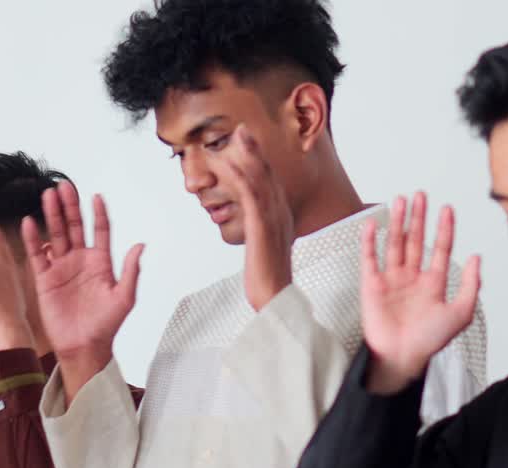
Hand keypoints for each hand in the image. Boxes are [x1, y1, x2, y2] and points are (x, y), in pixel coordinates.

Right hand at [23, 182, 143, 370]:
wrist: (84, 347)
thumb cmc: (106, 326)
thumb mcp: (124, 298)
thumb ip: (131, 271)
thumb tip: (140, 245)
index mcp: (101, 263)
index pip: (101, 231)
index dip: (99, 214)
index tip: (97, 196)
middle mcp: (81, 261)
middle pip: (75, 227)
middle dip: (70, 206)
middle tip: (64, 186)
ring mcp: (62, 268)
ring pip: (56, 235)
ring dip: (53, 216)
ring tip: (48, 196)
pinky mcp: (45, 279)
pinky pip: (37, 254)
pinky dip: (33, 239)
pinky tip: (30, 222)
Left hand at [208, 124, 295, 310]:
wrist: (275, 298)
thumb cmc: (268, 278)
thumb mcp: (264, 248)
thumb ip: (261, 233)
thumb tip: (255, 227)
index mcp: (280, 217)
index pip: (269, 182)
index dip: (259, 160)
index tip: (248, 143)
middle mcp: (280, 213)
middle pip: (267, 174)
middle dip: (254, 150)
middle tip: (242, 128)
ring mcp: (273, 219)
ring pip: (260, 179)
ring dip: (248, 155)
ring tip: (237, 135)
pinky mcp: (262, 228)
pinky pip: (250, 196)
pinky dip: (239, 176)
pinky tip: (227, 164)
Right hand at [361, 193, 479, 394]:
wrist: (401, 357)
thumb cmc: (429, 341)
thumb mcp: (461, 313)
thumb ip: (471, 285)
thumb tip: (476, 258)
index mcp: (434, 283)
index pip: (440, 248)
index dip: (445, 229)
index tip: (447, 209)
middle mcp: (412, 278)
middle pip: (416, 240)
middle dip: (419, 217)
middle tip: (422, 195)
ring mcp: (392, 280)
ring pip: (395, 243)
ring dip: (398, 222)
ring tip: (402, 201)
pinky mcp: (372, 285)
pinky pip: (370, 258)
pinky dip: (370, 241)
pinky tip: (373, 224)